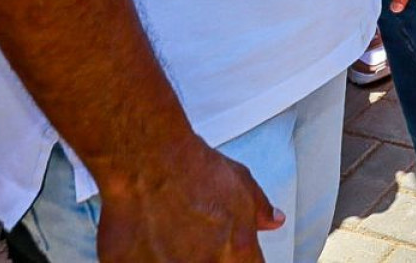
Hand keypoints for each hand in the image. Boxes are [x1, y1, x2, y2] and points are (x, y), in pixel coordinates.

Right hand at [96, 139, 281, 261]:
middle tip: (192, 238)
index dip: (237, 258)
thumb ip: (259, 209)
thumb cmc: (192, 170)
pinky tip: (143, 238)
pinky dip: (142, 256)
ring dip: (173, 256)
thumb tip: (274, 220)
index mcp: (236, 252)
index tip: (227, 251)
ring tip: (166, 234)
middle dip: (205, 255)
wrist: (148, 162)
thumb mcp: (241, 183)